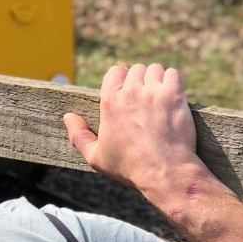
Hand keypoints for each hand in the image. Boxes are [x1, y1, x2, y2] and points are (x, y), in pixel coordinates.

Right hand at [64, 63, 203, 197]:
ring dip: (157, 80)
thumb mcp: (96, 157)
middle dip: (141, 81)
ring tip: (160, 97)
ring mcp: (153, 91)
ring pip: (155, 69)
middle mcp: (131, 92)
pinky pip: (173, 74)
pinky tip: (173, 97)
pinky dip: (173, 82)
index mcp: (110, 102)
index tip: (127, 92)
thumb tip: (68, 117)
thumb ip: (79, 136)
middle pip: (136, 69)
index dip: (122, 80)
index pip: (115, 72)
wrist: (164, 171)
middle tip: (146, 99)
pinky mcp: (173, 95)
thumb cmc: (130, 167)